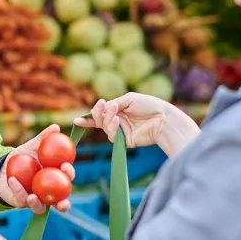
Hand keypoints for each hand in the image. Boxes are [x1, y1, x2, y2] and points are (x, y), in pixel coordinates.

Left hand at [0, 125, 75, 214]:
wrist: (3, 167)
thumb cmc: (22, 157)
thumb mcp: (32, 146)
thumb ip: (43, 138)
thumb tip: (56, 127)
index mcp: (54, 179)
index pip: (66, 178)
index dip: (69, 173)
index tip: (65, 165)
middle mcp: (48, 194)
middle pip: (60, 201)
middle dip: (63, 202)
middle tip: (59, 192)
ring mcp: (35, 201)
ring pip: (41, 209)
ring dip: (38, 204)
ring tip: (33, 196)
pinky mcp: (20, 203)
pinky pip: (20, 199)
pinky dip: (17, 189)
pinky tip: (13, 180)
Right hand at [74, 93, 199, 156]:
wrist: (163, 118)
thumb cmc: (149, 105)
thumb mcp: (128, 99)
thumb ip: (113, 104)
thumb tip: (100, 109)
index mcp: (119, 111)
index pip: (101, 114)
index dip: (89, 117)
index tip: (77, 120)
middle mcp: (118, 122)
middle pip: (99, 121)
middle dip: (97, 114)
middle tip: (101, 106)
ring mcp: (121, 132)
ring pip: (104, 127)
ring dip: (106, 118)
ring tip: (115, 111)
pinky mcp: (125, 141)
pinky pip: (112, 135)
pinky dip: (112, 126)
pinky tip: (117, 119)